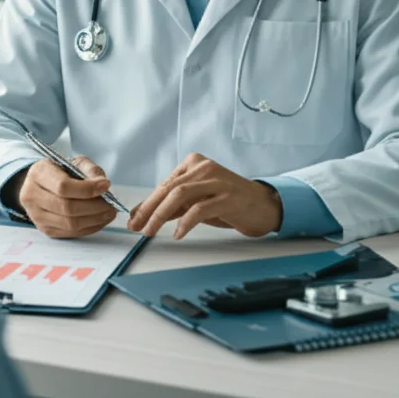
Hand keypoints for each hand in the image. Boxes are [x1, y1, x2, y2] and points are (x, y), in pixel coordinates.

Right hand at [7, 157, 117, 238]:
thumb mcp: (74, 162)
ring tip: (109, 212)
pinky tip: (100, 219)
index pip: (63, 186)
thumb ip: (89, 170)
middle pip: (67, 207)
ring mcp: (36, 216)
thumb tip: (103, 185)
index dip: (87, 189)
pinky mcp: (45, 229)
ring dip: (95, 219)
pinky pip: (71, 233)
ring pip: (70, 223)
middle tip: (111, 204)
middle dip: (94, 207)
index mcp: (38, 173)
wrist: (41, 185)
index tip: (106, 186)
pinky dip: (90, 227)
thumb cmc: (60, 172)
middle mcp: (31, 195)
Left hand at [127, 153, 282, 239]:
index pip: (164, 184)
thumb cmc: (228, 204)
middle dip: (149, 210)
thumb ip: (172, 207)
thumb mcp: (196, 203)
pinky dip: (186, 223)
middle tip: (137, 227)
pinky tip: (178, 234)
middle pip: (169, 188)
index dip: (146, 203)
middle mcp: (204, 168)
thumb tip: (142, 217)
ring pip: (180, 195)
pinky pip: (200, 209)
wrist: (264, 206)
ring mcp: (217, 180)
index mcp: (194, 164)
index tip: (134, 220)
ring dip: (161, 215)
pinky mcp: (228, 196)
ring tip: (151, 231)